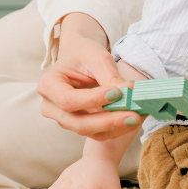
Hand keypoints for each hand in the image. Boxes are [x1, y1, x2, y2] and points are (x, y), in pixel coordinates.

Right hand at [36, 15, 142, 140]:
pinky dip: (118, 128)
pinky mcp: (80, 126)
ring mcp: (64, 120)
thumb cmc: (84, 54)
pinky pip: (98, 134)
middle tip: (134, 116)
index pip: (68, 100)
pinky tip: (134, 120)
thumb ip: (110, 76)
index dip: (92, 100)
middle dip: (108, 121)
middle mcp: (51, 107)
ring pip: (90, 132)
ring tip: (138, 117)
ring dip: (116, 127)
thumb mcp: (97, 57)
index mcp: (48, 85)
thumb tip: (129, 94)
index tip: (117, 93)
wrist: (80, 58)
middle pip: (78, 123)